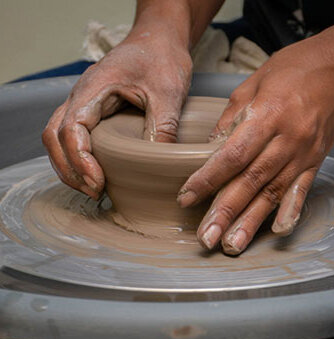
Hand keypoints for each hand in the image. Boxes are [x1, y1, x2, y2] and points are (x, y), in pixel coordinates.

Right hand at [42, 32, 191, 198]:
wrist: (158, 42)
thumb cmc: (161, 59)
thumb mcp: (169, 92)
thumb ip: (163, 126)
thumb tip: (158, 164)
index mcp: (94, 88)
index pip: (71, 128)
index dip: (79, 159)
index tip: (97, 181)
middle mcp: (81, 95)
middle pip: (54, 136)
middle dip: (69, 169)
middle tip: (95, 192)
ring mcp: (84, 102)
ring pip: (57, 137)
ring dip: (69, 166)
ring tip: (92, 189)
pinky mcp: (92, 110)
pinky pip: (72, 135)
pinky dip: (76, 157)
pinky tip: (94, 173)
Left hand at [177, 36, 333, 254]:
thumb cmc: (294, 70)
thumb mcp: (251, 84)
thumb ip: (229, 120)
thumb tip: (210, 150)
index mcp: (267, 115)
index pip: (232, 155)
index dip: (207, 179)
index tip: (187, 197)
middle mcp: (286, 140)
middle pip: (250, 182)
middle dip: (225, 212)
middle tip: (205, 237)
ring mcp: (303, 154)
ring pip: (272, 193)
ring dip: (250, 221)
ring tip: (231, 244)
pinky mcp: (314, 161)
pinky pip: (301, 190)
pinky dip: (290, 212)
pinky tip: (277, 231)